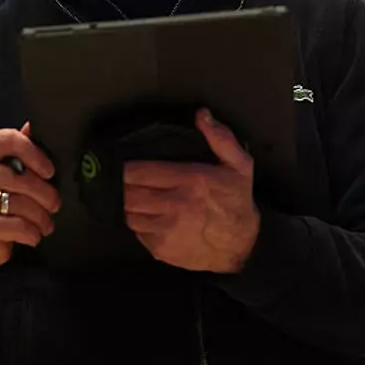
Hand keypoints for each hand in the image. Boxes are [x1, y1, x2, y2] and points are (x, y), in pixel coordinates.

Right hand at [0, 123, 59, 270]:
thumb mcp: (7, 167)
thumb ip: (20, 147)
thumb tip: (34, 125)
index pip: (10, 139)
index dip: (35, 154)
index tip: (50, 171)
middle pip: (19, 177)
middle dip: (45, 194)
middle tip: (54, 203)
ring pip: (19, 203)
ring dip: (41, 216)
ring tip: (46, 222)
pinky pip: (15, 225)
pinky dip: (31, 232)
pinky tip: (34, 234)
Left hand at [123, 109, 259, 273]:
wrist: (241, 247)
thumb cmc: (237, 203)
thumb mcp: (239, 165)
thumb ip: (221, 138)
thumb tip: (202, 115)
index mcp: (190, 181)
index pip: (140, 172)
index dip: (126, 167)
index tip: (124, 163)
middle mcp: (175, 206)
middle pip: (128, 194)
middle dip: (123, 186)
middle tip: (126, 180)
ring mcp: (166, 230)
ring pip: (128, 214)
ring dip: (128, 205)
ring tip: (135, 196)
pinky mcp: (161, 249)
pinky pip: (136, 233)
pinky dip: (138, 223)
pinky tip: (147, 216)